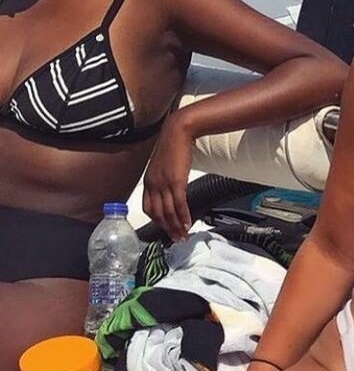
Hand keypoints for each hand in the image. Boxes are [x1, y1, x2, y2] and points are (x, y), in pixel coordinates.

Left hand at [142, 114, 193, 241]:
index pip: (149, 208)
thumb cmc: (173, 146)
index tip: (167, 229)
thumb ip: (164, 178)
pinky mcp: (176, 180)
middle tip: (176, 238)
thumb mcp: (164, 165)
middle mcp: (153, 184)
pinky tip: (188, 222)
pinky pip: (179, 203)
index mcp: (149, 181)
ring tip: (183, 235)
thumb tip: (172, 190)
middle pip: (158, 213)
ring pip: (168, 211)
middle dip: (167, 228)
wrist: (178, 132)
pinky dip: (183, 215)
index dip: (158, 221)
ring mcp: (163, 183)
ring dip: (176, 225)